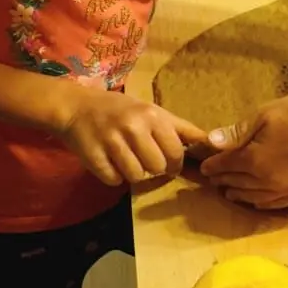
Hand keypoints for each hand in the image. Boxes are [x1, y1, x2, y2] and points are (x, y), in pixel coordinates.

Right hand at [58, 86, 208, 184]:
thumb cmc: (121, 109)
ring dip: (135, 174)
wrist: (77, 106)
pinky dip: (115, 177)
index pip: (176, 151)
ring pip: (137, 176)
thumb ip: (180, 128)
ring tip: (128, 161)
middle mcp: (133, 127)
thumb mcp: (152, 111)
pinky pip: (115, 181)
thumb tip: (210, 142)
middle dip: (155, 168)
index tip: (169, 163)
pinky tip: (111, 163)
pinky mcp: (93, 157)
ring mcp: (112, 142)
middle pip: (157, 167)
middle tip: (146, 160)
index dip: (175, 163)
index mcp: (152, 115)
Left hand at [200, 88, 287, 208]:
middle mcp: (268, 181)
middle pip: (239, 183)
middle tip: (214, 179)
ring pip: (256, 197)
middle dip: (223, 180)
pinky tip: (258, 201)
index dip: (213, 166)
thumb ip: (237, 132)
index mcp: (255, 161)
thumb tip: (210, 142)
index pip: (226, 167)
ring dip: (240, 194)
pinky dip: (263, 203)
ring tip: (230, 192)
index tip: (205, 166)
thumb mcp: (264, 116)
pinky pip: (278, 203)